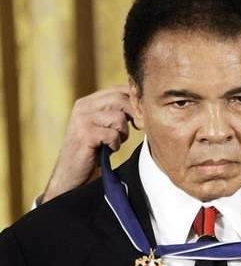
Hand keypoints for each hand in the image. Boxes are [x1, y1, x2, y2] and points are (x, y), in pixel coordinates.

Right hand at [41, 86, 134, 203]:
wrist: (72, 176)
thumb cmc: (94, 152)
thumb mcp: (106, 127)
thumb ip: (118, 113)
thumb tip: (142, 103)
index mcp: (88, 102)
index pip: (118, 89)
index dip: (135, 100)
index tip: (143, 115)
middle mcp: (83, 106)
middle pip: (120, 99)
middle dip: (134, 115)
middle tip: (137, 128)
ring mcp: (82, 120)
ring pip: (119, 117)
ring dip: (123, 133)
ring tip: (115, 142)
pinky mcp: (84, 135)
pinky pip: (113, 134)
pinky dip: (115, 144)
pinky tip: (108, 150)